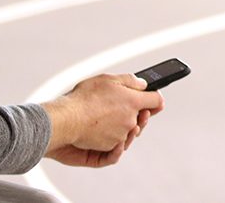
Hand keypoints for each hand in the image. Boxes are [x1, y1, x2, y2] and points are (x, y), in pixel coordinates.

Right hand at [42, 73, 163, 163]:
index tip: (153, 98)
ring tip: (108, 113)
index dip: (155, 98)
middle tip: (124, 104)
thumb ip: (130, 80)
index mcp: (133, 102)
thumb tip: (143, 84)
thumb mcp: (108, 79)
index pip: (156, 101)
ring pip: (129, 129)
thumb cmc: (84, 98)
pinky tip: (102, 125)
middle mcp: (131, 120)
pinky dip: (112, 133)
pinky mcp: (111, 146)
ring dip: (122, 122)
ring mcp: (122, 135)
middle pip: (143, 117)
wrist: (67, 120)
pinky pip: (117, 140)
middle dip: (137, 111)